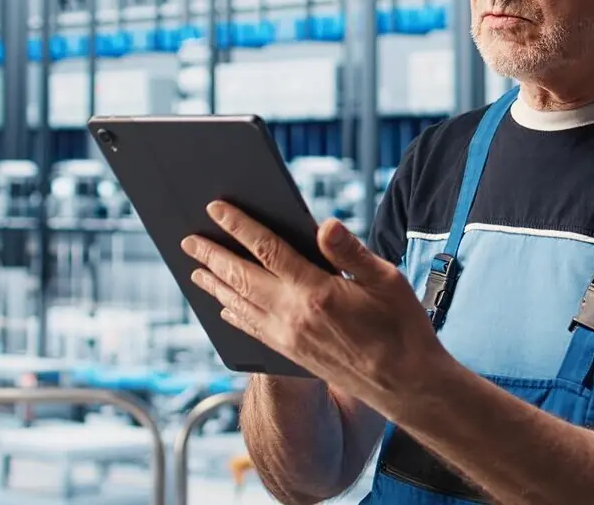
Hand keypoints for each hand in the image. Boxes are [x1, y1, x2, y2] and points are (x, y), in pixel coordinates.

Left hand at [181, 201, 448, 411]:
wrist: (405, 385)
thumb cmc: (402, 328)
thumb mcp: (387, 280)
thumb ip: (350, 252)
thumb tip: (324, 224)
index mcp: (317, 291)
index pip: (267, 249)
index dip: (238, 225)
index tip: (216, 207)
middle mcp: (294, 315)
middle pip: (241, 277)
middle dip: (212, 255)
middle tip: (188, 239)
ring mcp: (288, 337)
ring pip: (239, 304)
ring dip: (214, 283)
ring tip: (195, 269)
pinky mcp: (290, 353)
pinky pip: (250, 329)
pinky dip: (232, 313)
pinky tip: (223, 305)